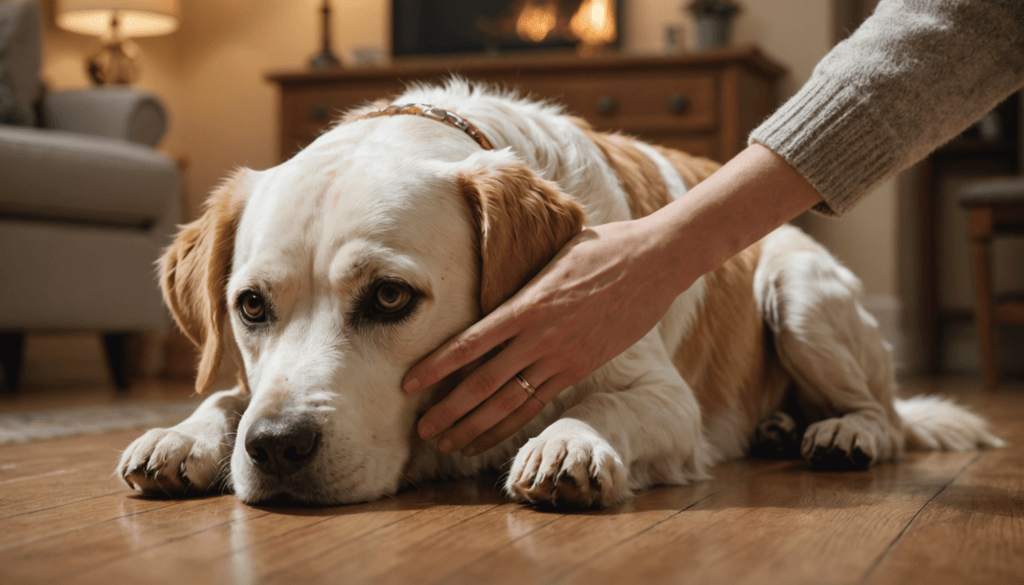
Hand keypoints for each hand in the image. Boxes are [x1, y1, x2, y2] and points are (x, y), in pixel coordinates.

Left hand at [403, 213, 693, 455]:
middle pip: (484, 382)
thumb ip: (519, 279)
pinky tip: (489, 438)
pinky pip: (538, 403)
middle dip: (448, 410)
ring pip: (509, 402)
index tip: (408, 382)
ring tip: (447, 444)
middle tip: (420, 431)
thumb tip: (489, 283)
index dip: (437, 365)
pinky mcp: (580, 368)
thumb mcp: (551, 254)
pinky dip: (510, 424)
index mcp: (528, 304)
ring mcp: (562, 357)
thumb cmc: (601, 247)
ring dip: (475, 427)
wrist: (655, 262)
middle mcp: (541, 336)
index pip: (471, 342)